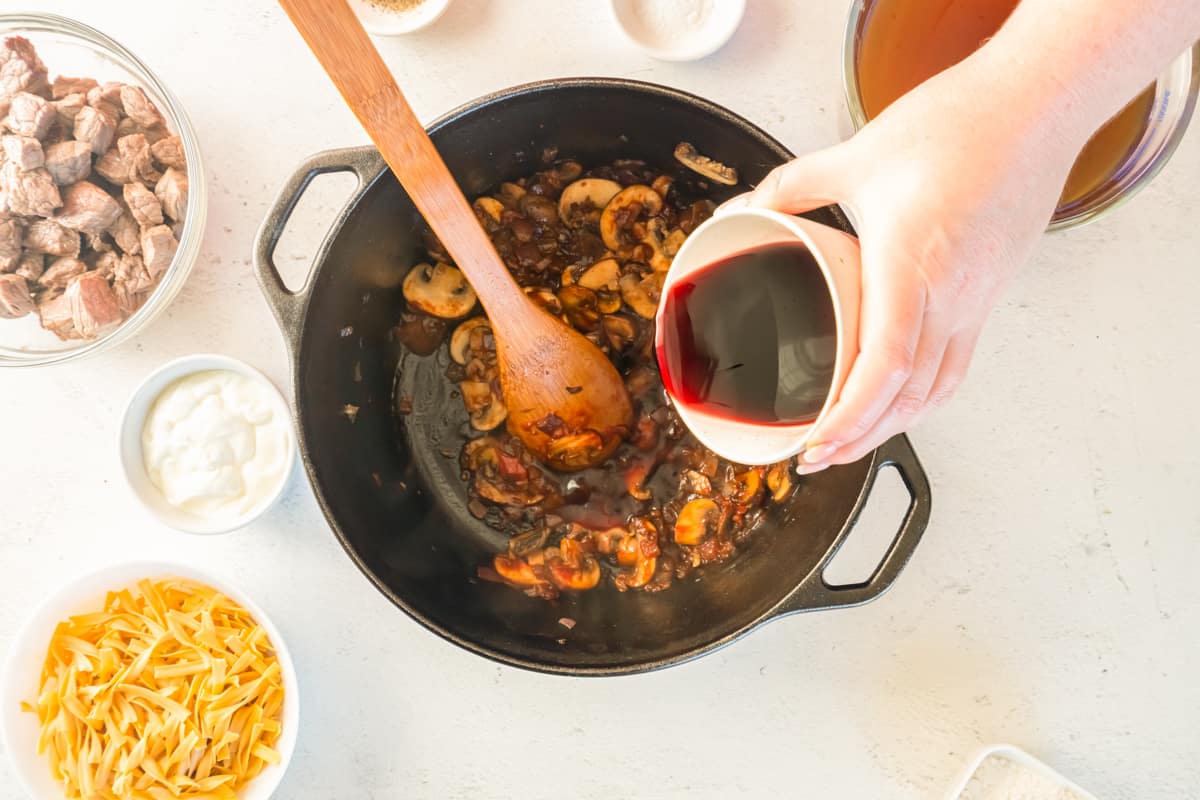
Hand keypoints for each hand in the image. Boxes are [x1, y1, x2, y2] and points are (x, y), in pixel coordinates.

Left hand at [733, 57, 1084, 472]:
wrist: (1036, 104)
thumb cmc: (958, 123)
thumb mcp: (857, 155)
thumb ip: (791, 186)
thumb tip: (743, 210)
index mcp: (912, 264)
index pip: (886, 365)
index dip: (850, 416)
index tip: (814, 442)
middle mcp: (951, 293)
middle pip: (909, 395)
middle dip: (859, 438)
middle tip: (812, 456)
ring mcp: (977, 299)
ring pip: (938, 389)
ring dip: (891, 427)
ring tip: (848, 442)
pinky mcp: (990, 294)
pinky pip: (958, 365)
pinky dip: (924, 398)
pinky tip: (899, 403)